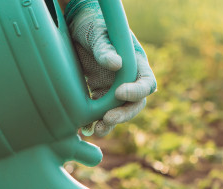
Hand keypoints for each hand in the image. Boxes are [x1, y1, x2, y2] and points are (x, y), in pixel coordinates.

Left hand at [65, 0, 156, 136]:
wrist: (76, 27)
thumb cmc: (92, 25)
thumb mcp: (98, 33)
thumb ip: (106, 48)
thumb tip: (117, 64)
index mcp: (136, 63)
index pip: (146, 83)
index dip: (136, 91)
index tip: (119, 92)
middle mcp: (128, 79)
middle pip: (134, 104)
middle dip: (123, 114)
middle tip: (108, 119)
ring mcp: (114, 88)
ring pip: (118, 111)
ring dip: (109, 123)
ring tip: (97, 130)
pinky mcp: (99, 94)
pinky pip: (100, 112)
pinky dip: (95, 122)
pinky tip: (86, 129)